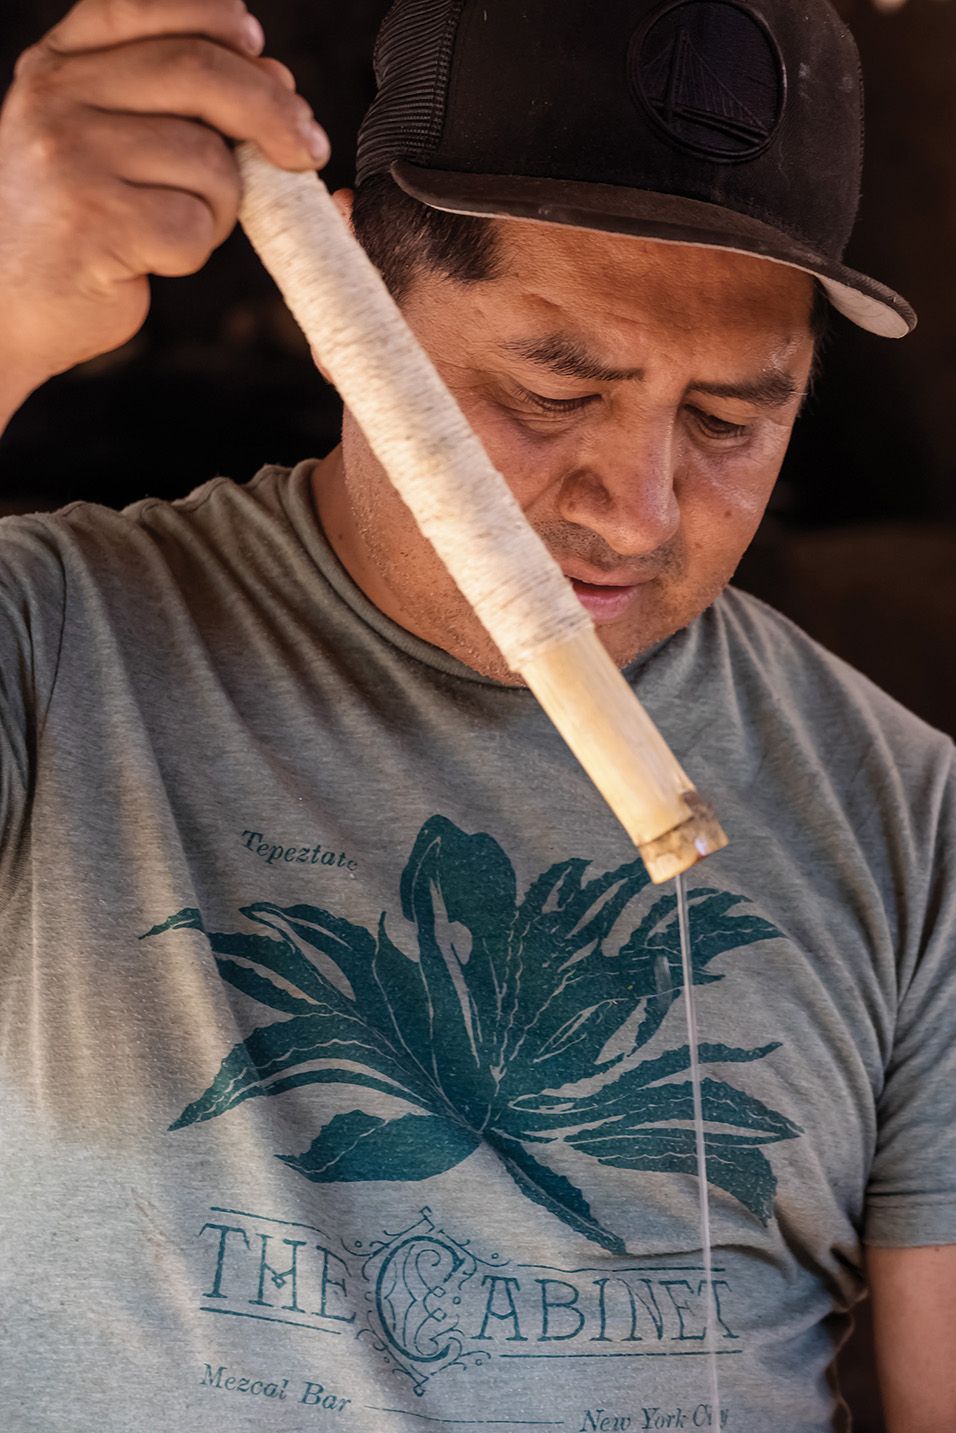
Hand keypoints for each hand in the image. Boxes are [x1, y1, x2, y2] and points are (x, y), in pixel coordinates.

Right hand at [0, 0, 329, 390]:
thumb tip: (275, 72)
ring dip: (221, 205)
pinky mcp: (95, 224)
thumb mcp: (102, 132)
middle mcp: (57, 97)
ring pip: (209, 162)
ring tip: (178, 223)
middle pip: (200, 73)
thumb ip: (171, 95)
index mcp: (60, 62)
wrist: (5, 304)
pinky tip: (155, 256)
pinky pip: (194, 226)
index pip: (150, 3)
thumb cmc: (74, 219)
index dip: (220, 19)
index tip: (263, 52)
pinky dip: (195, 248)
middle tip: (307, 151)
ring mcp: (71, 158)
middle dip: (273, 112)